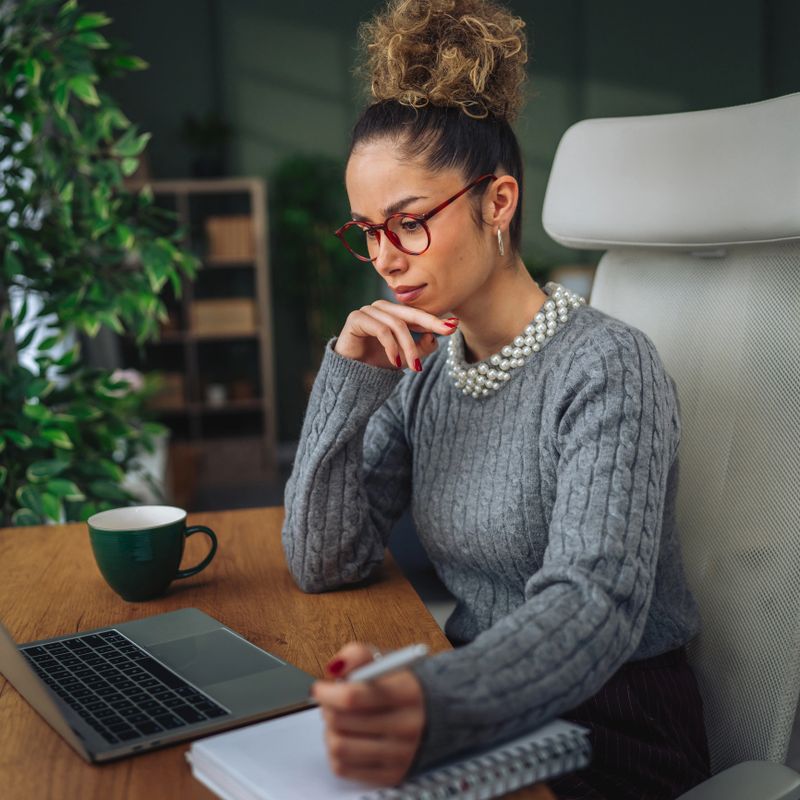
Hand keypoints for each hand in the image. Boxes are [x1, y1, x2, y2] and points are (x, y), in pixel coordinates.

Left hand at [312, 642, 425, 785]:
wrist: (445, 714)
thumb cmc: (409, 685)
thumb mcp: (389, 659)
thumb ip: (358, 654)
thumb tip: (333, 669)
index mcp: (406, 693)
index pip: (353, 697)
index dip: (327, 692)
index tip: (320, 687)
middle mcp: (405, 727)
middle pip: (342, 722)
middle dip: (327, 708)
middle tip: (331, 701)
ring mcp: (399, 755)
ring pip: (339, 747)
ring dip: (330, 731)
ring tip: (339, 720)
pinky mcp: (392, 775)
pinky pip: (344, 769)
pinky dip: (336, 753)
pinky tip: (346, 738)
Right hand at [334, 299, 458, 370]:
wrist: (351, 376)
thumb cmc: (378, 363)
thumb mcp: (405, 357)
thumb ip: (420, 347)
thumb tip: (433, 338)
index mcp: (393, 313)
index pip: (417, 314)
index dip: (435, 320)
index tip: (454, 326)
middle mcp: (381, 308)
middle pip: (410, 314)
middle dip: (431, 324)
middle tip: (448, 332)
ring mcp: (367, 311)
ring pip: (397, 324)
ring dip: (408, 347)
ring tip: (414, 367)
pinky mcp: (356, 318)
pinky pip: (381, 330)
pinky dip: (392, 347)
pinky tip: (396, 362)